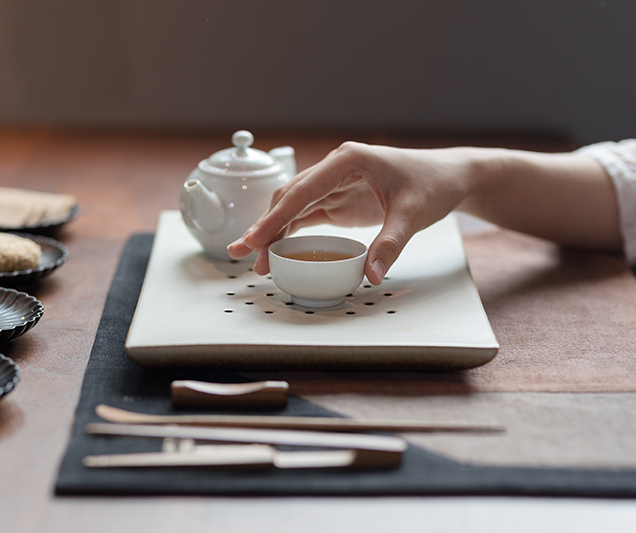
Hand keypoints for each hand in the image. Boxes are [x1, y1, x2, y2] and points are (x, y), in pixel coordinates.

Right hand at [227, 142, 473, 284]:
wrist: (447, 178)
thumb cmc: (432, 185)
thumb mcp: (414, 215)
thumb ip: (391, 244)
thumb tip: (370, 276)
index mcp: (348, 160)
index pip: (302, 190)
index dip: (275, 217)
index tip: (255, 239)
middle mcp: (334, 168)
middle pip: (289, 198)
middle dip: (265, 227)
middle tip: (242, 254)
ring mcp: (333, 184)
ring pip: (292, 207)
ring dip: (272, 232)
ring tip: (254, 260)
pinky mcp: (337, 200)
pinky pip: (305, 216)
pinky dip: (288, 233)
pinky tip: (275, 252)